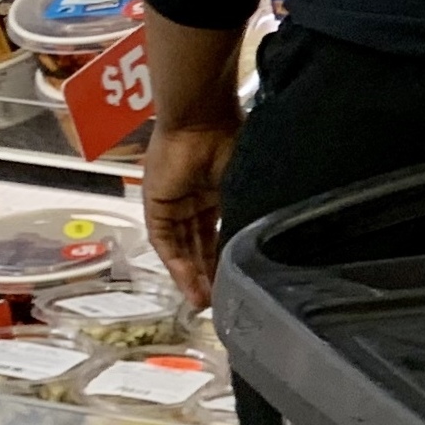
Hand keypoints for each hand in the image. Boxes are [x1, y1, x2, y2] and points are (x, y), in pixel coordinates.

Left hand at [144, 116, 240, 310]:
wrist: (202, 121)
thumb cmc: (233, 142)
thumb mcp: (246, 184)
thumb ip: (249, 210)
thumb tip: (267, 238)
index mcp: (218, 192)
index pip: (220, 234)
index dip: (227, 259)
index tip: (239, 283)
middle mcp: (194, 201)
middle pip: (200, 245)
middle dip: (209, 274)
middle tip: (219, 301)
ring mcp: (173, 205)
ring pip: (182, 249)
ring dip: (192, 276)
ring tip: (205, 302)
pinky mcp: (156, 207)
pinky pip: (165, 243)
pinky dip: (177, 265)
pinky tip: (190, 285)